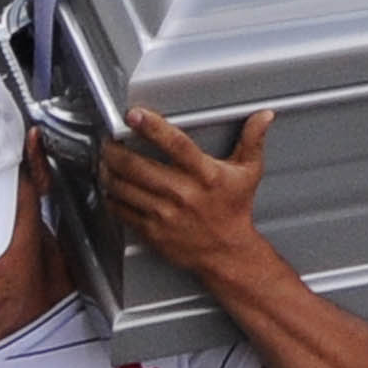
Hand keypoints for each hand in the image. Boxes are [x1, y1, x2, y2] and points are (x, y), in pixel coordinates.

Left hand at [98, 106, 274, 280]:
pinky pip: (122, 210)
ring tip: (104, 160)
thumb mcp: (248, 173)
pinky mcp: (152, 231)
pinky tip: (110, 187)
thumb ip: (252, 140)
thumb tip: (264, 116)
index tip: (135, 114)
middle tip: (108, 140)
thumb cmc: (234, 212)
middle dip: (115, 150)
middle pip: (138, 166)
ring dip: (108, 171)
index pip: (176, 145)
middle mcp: (183, 193)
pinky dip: (111, 196)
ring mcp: (165, 214)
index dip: (153, 127)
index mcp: (205, 175)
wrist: (226, 253)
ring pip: (124, 187)